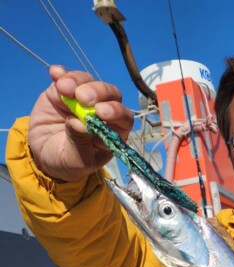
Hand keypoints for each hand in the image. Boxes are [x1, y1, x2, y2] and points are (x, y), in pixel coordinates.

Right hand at [28, 65, 133, 182]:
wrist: (44, 155)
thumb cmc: (68, 161)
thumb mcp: (75, 159)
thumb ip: (79, 142)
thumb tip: (80, 123)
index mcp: (113, 132)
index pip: (123, 118)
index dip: (116, 111)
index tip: (101, 111)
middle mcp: (102, 112)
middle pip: (109, 94)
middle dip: (98, 91)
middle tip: (82, 97)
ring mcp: (82, 99)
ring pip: (87, 81)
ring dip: (77, 80)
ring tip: (62, 89)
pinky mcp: (63, 91)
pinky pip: (65, 76)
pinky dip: (61, 73)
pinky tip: (55, 74)